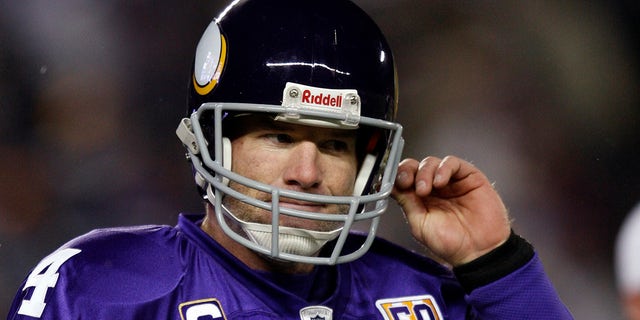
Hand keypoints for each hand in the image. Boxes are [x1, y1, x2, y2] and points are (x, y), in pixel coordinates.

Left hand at [392, 156, 510, 266]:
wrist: (480, 251)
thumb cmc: (452, 244)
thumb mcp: (420, 225)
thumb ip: (407, 203)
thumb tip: (389, 186)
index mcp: (420, 200)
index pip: (404, 178)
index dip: (398, 177)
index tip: (395, 183)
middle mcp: (434, 188)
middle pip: (415, 167)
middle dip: (408, 172)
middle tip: (408, 183)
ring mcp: (451, 181)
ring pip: (431, 163)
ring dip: (424, 172)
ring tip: (425, 189)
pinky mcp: (469, 176)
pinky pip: (452, 163)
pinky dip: (443, 168)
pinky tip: (440, 182)